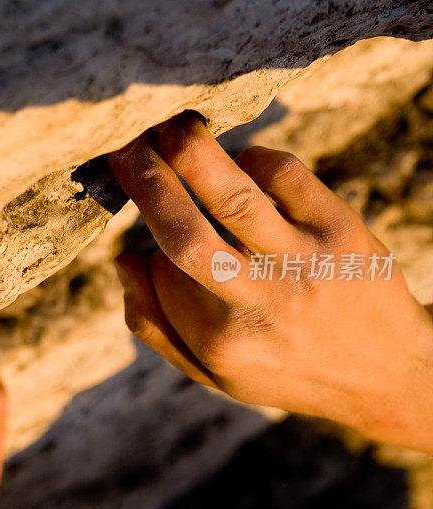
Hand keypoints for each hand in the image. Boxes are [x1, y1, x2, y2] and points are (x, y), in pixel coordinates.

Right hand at [108, 111, 432, 451]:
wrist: (391, 375)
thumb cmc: (287, 369)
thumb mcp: (215, 375)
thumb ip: (156, 327)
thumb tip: (124, 259)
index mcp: (223, 343)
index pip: (160, 274)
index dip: (144, 250)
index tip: (146, 241)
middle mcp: (262, 304)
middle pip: (185, 232)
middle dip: (145, 179)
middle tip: (123, 145)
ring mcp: (305, 263)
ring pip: (232, 195)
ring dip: (188, 151)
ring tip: (164, 127)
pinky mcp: (341, 229)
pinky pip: (284, 174)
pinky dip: (250, 158)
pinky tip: (239, 164)